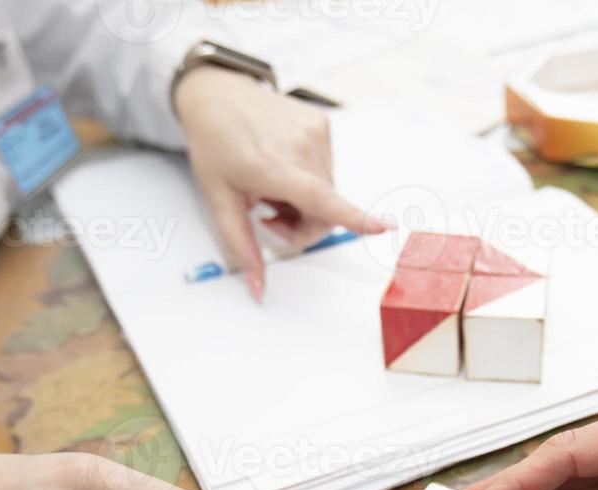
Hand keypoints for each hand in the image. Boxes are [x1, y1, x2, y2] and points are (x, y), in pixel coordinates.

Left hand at [174, 67, 389, 300]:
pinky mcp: (322, 125)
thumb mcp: (218, 199)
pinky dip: (309, 179)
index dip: (353, 217)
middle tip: (270, 218)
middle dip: (303, 226)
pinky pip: (327, 169)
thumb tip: (259, 288)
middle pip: (325, 211)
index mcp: (271, 167)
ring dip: (305, 203)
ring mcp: (315, 132)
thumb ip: (241, 247)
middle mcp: (300, 147)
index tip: (382, 227)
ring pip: (327, 192)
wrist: (216, 94)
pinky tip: (283, 167)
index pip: (321, 199)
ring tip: (273, 187)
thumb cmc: (215, 144)